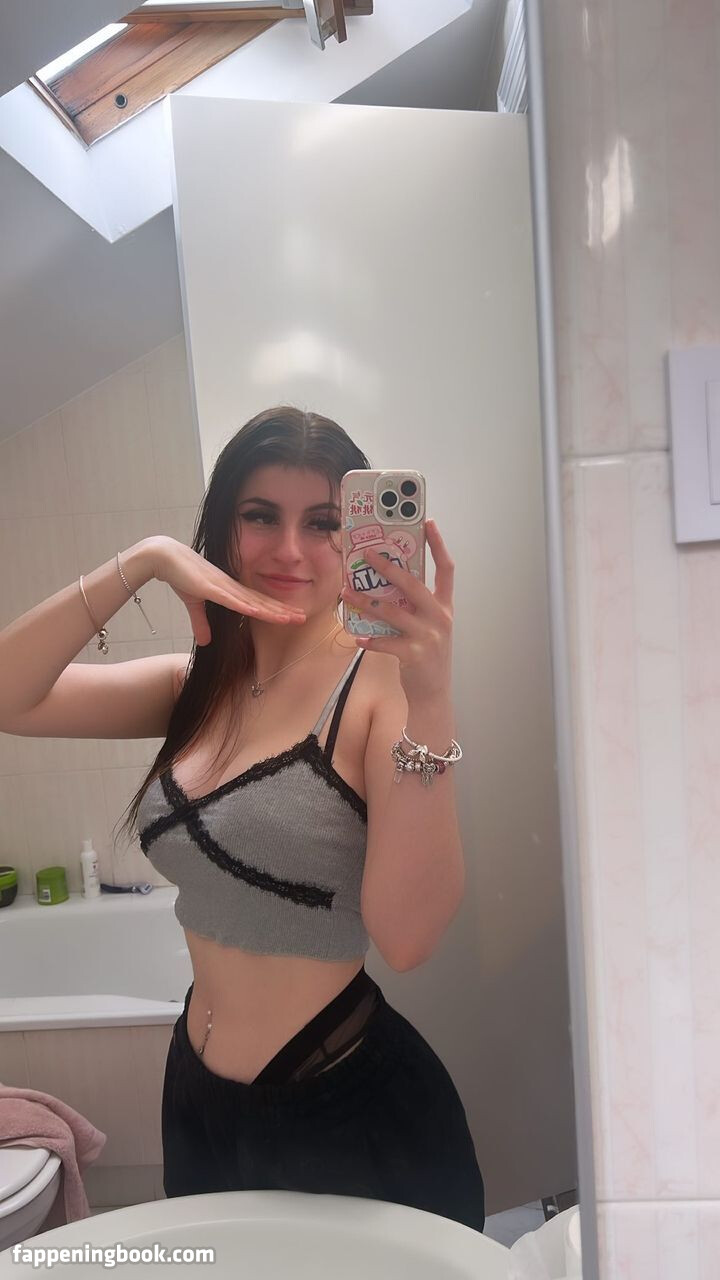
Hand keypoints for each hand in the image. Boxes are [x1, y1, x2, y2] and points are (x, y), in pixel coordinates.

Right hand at [146, 536, 305, 646]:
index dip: (275, 610)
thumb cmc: (181, 576)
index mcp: (230, 590)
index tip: (292, 617)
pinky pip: (230, 599)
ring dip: (271, 611)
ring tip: (290, 618)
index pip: (258, 603)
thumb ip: (201, 622)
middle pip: (262, 602)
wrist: (165, 557)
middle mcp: (231, 587)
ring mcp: (222, 587)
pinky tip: (258, 612)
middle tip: (303, 618)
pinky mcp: (209, 588)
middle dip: (282, 611)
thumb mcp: (193, 604)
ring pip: (252, 602)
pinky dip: (244, 606)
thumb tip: (205, 642)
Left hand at [340, 518, 453, 703]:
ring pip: (392, 612)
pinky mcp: (415, 654)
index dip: (438, 545)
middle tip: (368, 554)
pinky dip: (369, 639)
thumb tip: (388, 582)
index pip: (446, 569)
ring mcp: (428, 636)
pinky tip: (357, 637)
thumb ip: (415, 606)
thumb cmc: (426, 656)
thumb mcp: (429, 627)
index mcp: (444, 607)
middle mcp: (439, 618)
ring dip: (366, 601)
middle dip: (389, 567)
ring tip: (347, 593)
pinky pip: (386, 642)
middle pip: (414, 584)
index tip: (428, 523)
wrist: (433, 693)